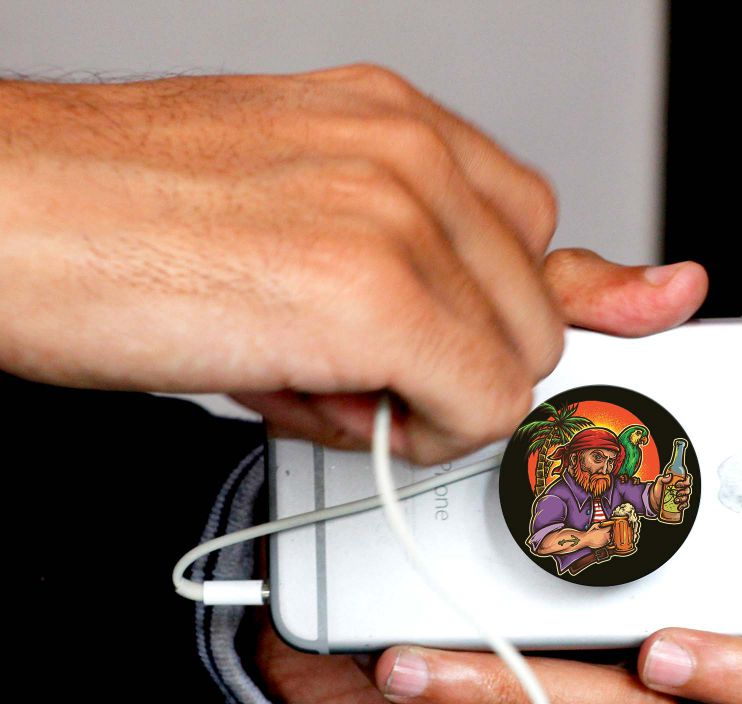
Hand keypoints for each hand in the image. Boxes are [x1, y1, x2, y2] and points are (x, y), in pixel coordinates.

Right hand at [0, 66, 568, 463]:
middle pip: (534, 312)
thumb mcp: (302, 219)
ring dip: (431, 399)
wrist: (0, 214)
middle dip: (457, 364)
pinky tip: (319, 399)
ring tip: (314, 374)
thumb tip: (550, 296)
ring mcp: (396, 216)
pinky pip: (478, 406)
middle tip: (353, 368)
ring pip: (516, 365)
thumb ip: (431, 260)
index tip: (580, 327)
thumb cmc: (126, 221)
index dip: (534, 305)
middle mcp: (410, 154)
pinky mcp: (370, 294)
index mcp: (397, 126)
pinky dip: (418, 434)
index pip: (538, 229)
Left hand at [257, 250, 741, 703]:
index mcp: (687, 513)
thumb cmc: (450, 454)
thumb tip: (678, 287)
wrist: (337, 536)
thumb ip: (588, 316)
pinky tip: (419, 660)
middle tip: (673, 635)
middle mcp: (670, 591)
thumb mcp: (511, 361)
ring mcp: (608, 654)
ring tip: (466, 646)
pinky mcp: (534, 700)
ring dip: (561, 690)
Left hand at [652, 474, 690, 513]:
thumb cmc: (659, 490)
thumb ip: (662, 478)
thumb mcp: (659, 483)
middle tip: (677, 493)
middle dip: (684, 491)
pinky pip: (685, 504)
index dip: (686, 481)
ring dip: (682, 499)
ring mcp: (682, 496)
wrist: (655, 500)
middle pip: (688, 489)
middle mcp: (682, 488)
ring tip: (676, 500)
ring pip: (687, 497)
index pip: (687, 479)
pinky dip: (682, 505)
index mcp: (679, 481)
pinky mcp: (680, 503)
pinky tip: (678, 506)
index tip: (678, 484)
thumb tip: (669, 476)